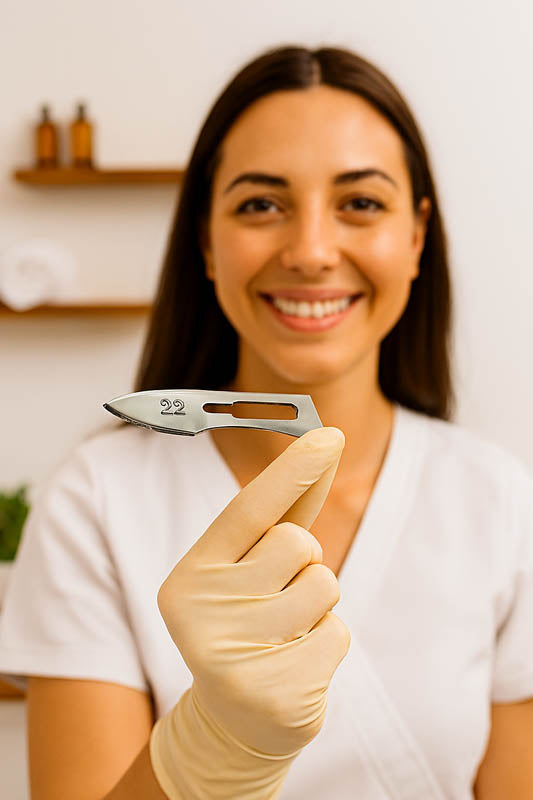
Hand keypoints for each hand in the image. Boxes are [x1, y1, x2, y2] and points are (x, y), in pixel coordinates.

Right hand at [158, 426, 349, 755]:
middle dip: (304, 560)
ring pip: (323, 584)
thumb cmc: (247, 622)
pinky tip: (297, 664)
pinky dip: (328, 642)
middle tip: (278, 595)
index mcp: (191, 574)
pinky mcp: (276, 694)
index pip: (247, 508)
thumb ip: (282, 513)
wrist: (233, 720)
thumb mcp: (248, 570)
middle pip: (295, 543)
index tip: (329, 435)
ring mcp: (235, 657)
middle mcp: (202, 612)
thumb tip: (325, 443)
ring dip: (319, 603)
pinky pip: (338, 633)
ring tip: (287, 631)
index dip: (292, 470)